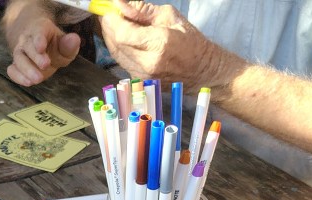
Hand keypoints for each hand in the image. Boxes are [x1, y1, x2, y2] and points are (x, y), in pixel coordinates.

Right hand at [6, 16, 80, 86]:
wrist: (40, 47)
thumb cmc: (54, 46)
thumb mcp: (64, 44)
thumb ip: (68, 44)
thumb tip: (74, 39)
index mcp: (40, 29)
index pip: (37, 32)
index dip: (38, 39)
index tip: (41, 47)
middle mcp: (26, 39)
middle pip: (27, 46)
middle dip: (35, 57)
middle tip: (45, 65)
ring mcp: (20, 52)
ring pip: (19, 59)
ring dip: (27, 70)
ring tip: (37, 80)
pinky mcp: (16, 65)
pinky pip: (12, 70)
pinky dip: (17, 76)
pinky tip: (28, 82)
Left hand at [100, 0, 234, 88]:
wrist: (202, 70)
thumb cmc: (190, 41)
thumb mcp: (169, 16)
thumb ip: (142, 10)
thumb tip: (120, 3)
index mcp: (159, 44)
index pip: (123, 33)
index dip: (112, 20)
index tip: (109, 10)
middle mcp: (148, 63)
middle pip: (116, 44)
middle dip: (109, 27)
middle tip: (110, 14)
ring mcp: (143, 75)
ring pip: (116, 54)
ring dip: (112, 38)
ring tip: (117, 24)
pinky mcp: (140, 81)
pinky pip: (122, 61)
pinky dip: (119, 48)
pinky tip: (124, 39)